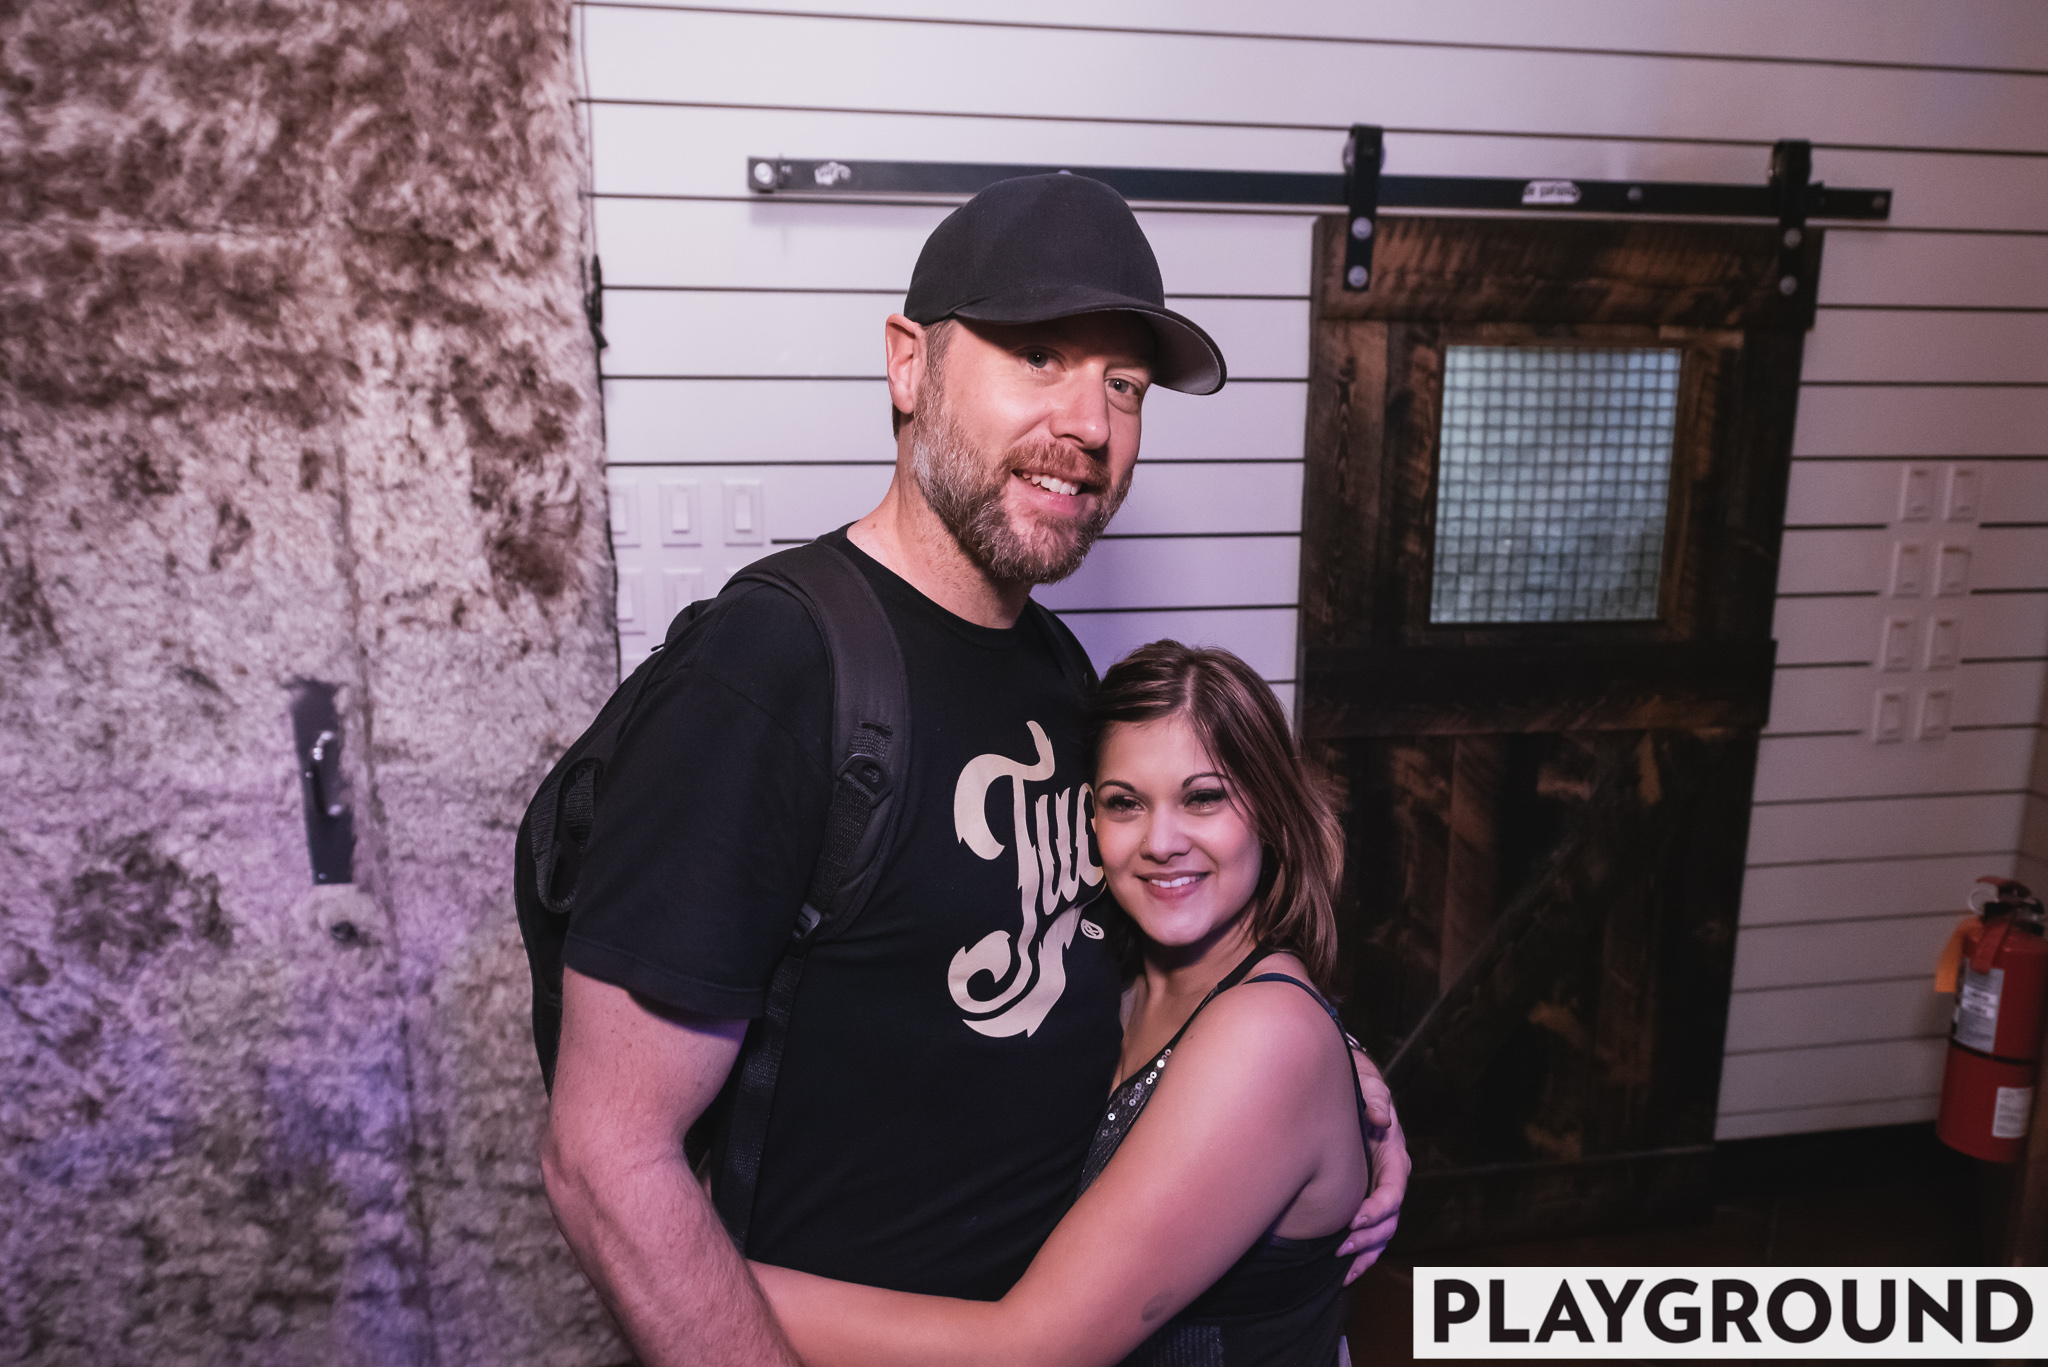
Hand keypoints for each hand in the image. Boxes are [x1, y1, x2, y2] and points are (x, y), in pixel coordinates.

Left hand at [1338, 1048, 1408, 1283]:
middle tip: (1340, 1247)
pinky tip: (1342, 1272)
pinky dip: (1359, 1255)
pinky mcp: (1364, 1198)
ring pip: (1381, 1232)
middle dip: (1367, 1237)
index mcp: (1394, 1154)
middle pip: (1389, 1219)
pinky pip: (1368, 1233)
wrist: (1340, 1087)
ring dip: (1364, 1252)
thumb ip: (1374, 1097)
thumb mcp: (1365, 1083)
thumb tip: (1381, 1117)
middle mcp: (1390, 1177)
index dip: (1377, 1208)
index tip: (1352, 1219)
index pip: (1394, 1190)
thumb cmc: (1354, 1085)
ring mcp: (1378, 1190)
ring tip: (1342, 1267)